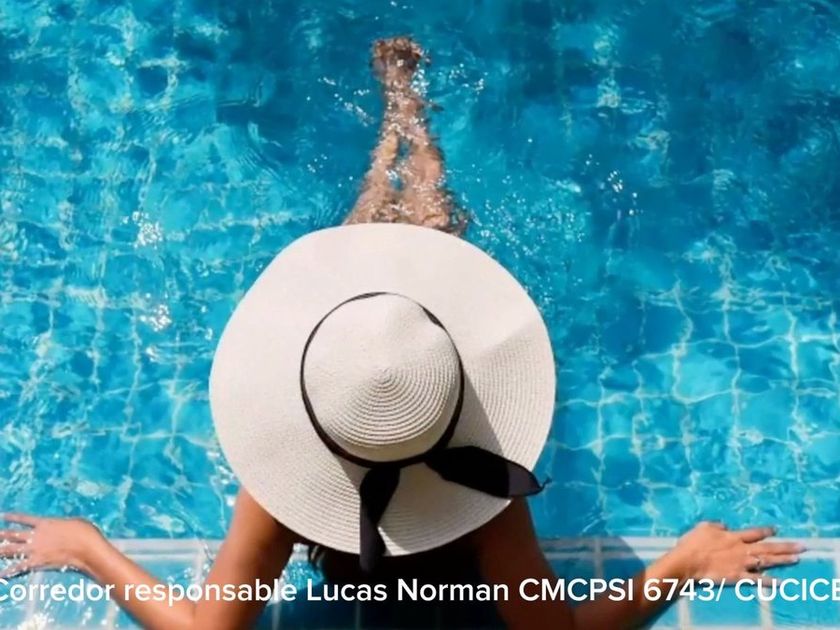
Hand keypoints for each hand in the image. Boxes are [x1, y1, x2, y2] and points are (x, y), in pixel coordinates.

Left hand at [0, 513, 103, 577]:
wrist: (86, 547)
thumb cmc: (84, 531)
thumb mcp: (73, 521)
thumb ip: (61, 524)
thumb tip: (61, 525)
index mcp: (45, 523)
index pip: (24, 519)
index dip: (13, 517)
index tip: (3, 516)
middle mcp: (36, 535)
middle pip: (13, 535)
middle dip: (1, 535)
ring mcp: (35, 549)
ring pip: (12, 550)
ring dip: (1, 551)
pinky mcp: (37, 562)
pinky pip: (20, 567)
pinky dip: (9, 571)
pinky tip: (1, 574)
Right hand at [669, 521, 803, 581]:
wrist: (688, 562)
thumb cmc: (693, 543)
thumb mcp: (703, 527)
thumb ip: (716, 525)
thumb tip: (725, 526)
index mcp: (733, 537)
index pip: (754, 533)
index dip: (766, 531)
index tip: (776, 530)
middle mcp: (742, 549)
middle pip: (767, 547)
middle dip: (785, 546)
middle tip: (802, 546)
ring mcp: (742, 564)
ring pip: (767, 561)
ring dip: (783, 560)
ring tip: (797, 559)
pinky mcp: (738, 577)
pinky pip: (757, 580)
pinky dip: (769, 581)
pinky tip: (782, 583)